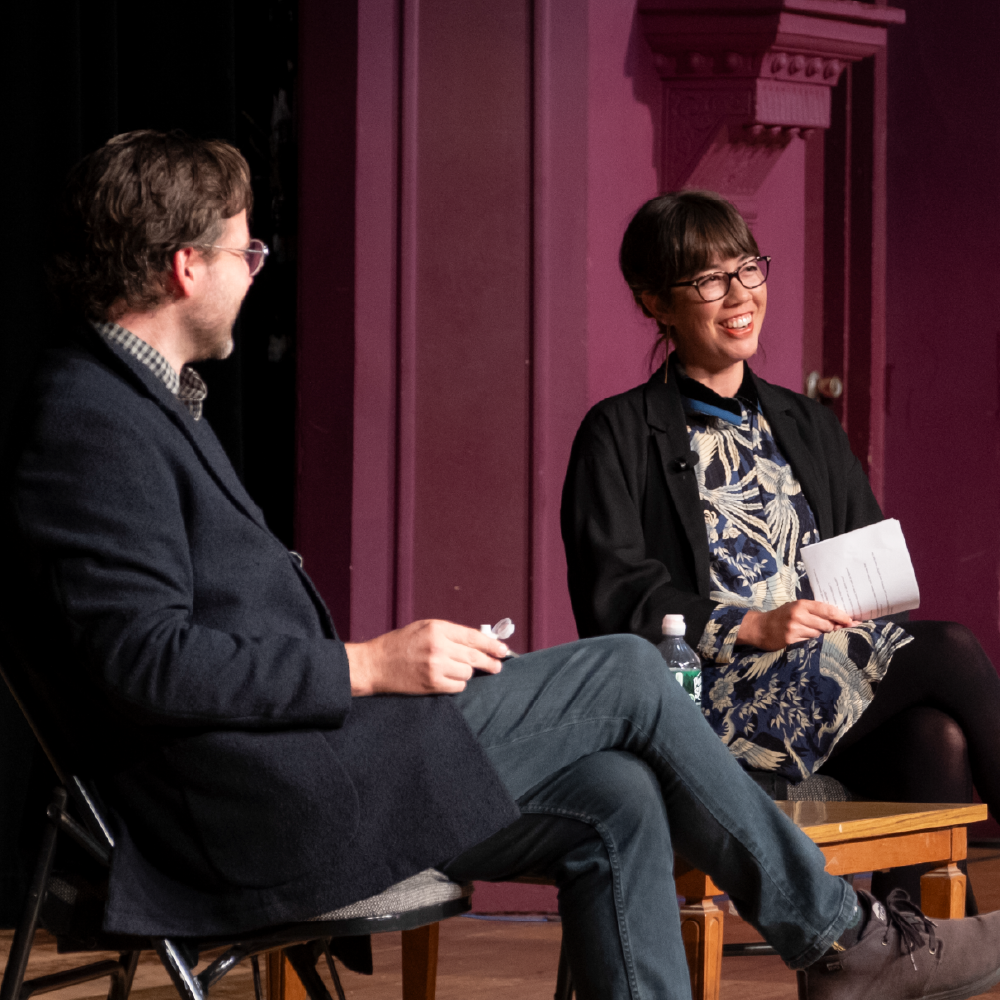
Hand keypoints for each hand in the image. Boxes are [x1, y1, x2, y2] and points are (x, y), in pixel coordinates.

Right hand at [345, 619, 508, 695]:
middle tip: (497, 667)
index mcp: (437, 628)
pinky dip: (457, 684)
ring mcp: (435, 667)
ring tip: (454, 670)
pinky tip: (447, 679)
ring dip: (466, 673)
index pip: (473, 636)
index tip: (503, 650)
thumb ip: (449, 633)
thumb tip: (478, 641)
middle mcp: (438, 646)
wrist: (375, 664)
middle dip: (490, 663)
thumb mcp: (424, 628)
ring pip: (467, 673)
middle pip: (475, 656)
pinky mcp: (431, 684)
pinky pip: (458, 687)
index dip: (492, 645)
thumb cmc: (400, 644)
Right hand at [737, 601, 858, 650]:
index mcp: (801, 605)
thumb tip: (838, 620)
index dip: (842, 617)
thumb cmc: (781, 617)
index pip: (828, 610)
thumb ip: (813, 612)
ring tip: (821, 636)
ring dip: (824, 637)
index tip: (852, 621)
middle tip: (839, 631)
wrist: (759, 628)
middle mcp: (798, 615)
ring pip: (820, 635)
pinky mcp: (791, 641)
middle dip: (835, 629)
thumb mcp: (795, 608)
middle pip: (827, 625)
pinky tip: (812, 643)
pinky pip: (810, 643)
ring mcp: (794, 629)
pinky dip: (814, 643)